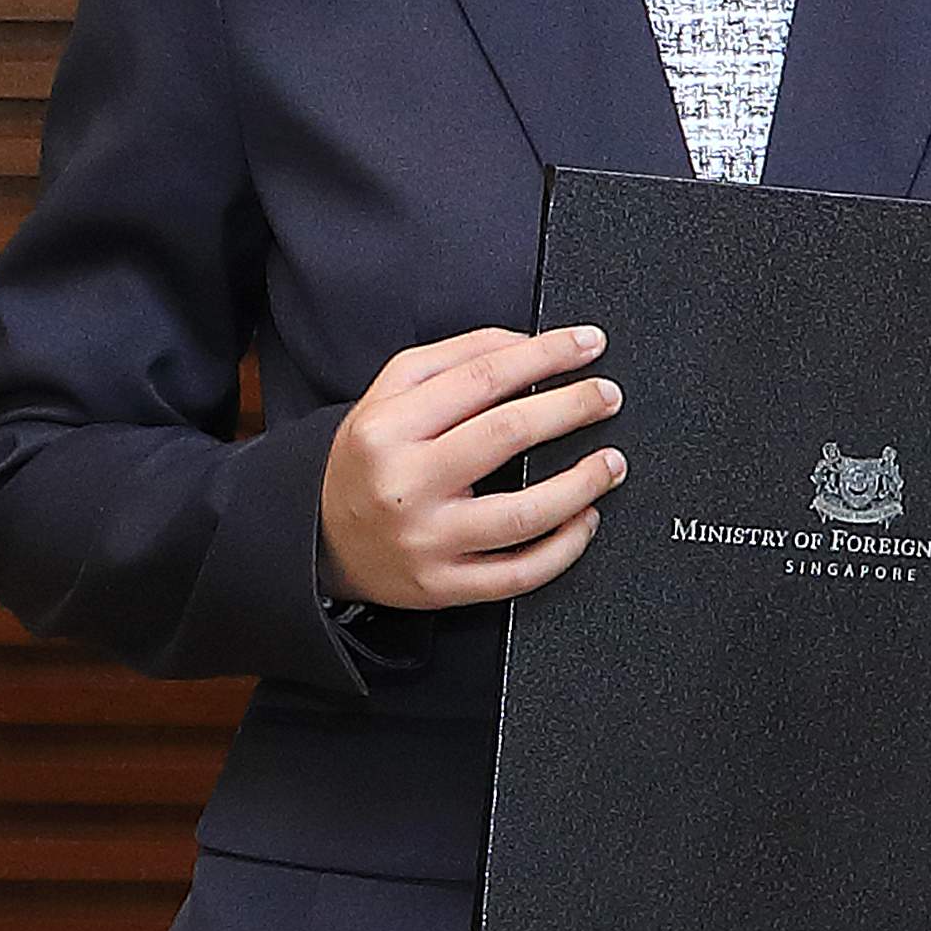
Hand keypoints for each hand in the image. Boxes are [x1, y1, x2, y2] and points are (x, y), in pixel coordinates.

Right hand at [318, 323, 626, 610]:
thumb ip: (455, 358)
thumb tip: (528, 344)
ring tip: (611, 463)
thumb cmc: (370, 459)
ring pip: (524, 514)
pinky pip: (519, 573)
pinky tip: (585, 519)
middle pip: (507, 434)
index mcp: (388, 428)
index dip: (547, 356)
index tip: (589, 344)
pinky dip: (566, 547)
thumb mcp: (389, 394)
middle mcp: (405, 484)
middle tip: (607, 396)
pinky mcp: (442, 586)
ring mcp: (425, 540)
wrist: (319, 538)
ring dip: (583, 484)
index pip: (482, 378)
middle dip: (573, 408)